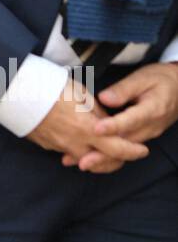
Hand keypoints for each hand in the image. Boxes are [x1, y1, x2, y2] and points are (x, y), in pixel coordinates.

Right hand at [27, 73, 149, 173]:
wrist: (17, 93)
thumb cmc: (50, 87)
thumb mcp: (81, 93)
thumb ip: (97, 111)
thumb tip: (105, 120)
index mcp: (87, 129)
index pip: (118, 149)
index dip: (133, 152)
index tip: (142, 150)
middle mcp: (75, 144)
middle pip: (104, 162)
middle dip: (118, 159)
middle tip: (125, 151)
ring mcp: (60, 147)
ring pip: (85, 159)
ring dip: (97, 156)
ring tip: (102, 146)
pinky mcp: (47, 146)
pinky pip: (68, 152)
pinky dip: (77, 149)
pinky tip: (76, 137)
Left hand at [63, 63, 177, 171]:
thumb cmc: (160, 79)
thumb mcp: (143, 78)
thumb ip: (123, 89)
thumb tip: (104, 98)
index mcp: (153, 109)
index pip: (131, 120)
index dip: (112, 126)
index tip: (95, 129)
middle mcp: (151, 126)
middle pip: (125, 143)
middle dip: (103, 153)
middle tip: (83, 161)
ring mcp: (148, 134)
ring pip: (125, 150)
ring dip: (104, 158)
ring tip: (82, 163)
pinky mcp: (143, 136)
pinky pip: (126, 148)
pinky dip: (110, 155)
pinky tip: (92, 157)